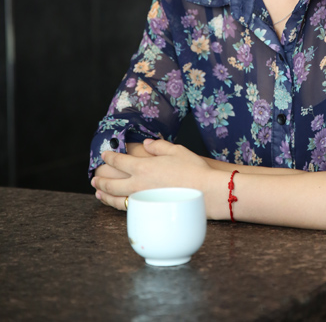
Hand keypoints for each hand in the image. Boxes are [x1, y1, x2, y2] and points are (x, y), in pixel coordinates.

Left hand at [91, 139, 211, 211]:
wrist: (204, 192)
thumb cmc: (192, 170)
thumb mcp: (176, 150)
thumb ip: (158, 146)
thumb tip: (146, 143)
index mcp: (143, 166)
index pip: (119, 161)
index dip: (110, 157)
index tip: (105, 154)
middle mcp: (138, 183)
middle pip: (112, 182)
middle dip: (101, 178)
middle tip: (94, 176)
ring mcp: (141, 199)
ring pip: (115, 197)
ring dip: (104, 193)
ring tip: (98, 191)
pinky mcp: (147, 210)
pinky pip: (126, 208)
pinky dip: (115, 205)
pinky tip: (114, 203)